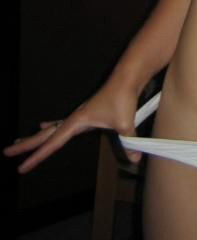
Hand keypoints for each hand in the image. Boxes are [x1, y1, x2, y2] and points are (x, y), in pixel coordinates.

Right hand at [3, 77, 142, 173]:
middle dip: (26, 144)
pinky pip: (63, 122)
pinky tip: (46, 124)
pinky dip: (52, 125)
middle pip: (45, 133)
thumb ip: (128, 142)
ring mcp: (79, 114)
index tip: (20, 168)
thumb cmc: (123, 98)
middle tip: (6, 152)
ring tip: (20, 141)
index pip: (52, 143)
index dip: (36, 157)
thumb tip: (135, 159)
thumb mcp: (125, 124)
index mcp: (76, 122)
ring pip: (52, 127)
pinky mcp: (86, 112)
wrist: (127, 77)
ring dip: (37, 135)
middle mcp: (74, 118)